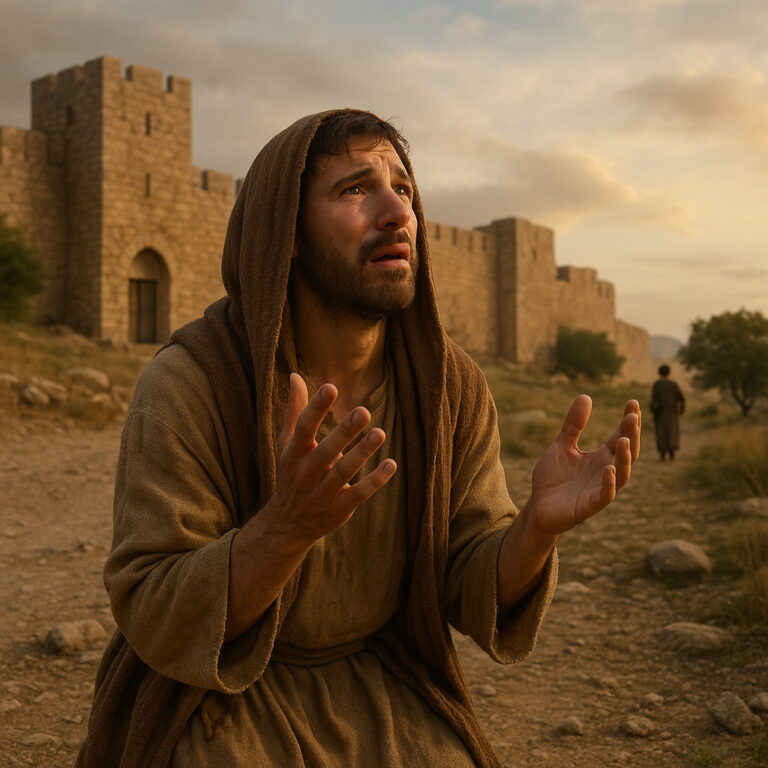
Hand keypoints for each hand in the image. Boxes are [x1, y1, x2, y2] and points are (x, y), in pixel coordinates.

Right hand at [265, 373, 396, 546]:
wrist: (288, 524)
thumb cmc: (291, 474)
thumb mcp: (288, 444)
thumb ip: (295, 411)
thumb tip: (295, 375)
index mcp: (292, 454)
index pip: (303, 428)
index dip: (316, 408)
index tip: (331, 387)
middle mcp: (305, 473)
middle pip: (326, 451)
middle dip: (344, 432)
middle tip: (363, 411)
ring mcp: (322, 493)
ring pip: (344, 472)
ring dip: (362, 453)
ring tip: (380, 433)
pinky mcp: (339, 508)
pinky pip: (359, 493)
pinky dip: (375, 480)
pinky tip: (391, 463)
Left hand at [529, 396, 640, 533]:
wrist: (538, 507)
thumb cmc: (553, 478)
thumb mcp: (562, 446)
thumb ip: (574, 425)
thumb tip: (586, 396)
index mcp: (601, 457)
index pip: (620, 436)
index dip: (628, 421)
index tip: (632, 402)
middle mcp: (606, 471)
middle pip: (626, 452)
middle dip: (632, 434)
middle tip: (633, 416)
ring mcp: (600, 488)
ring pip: (622, 473)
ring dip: (624, 457)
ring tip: (623, 439)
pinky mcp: (590, 505)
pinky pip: (605, 495)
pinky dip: (609, 483)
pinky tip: (609, 469)